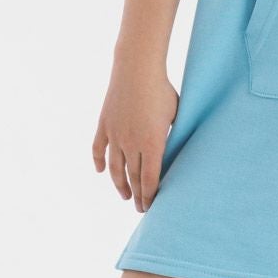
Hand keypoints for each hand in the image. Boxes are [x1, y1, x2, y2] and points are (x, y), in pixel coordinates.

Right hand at [92, 61, 179, 211]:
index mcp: (152, 143)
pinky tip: (102, 172)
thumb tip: (179, 152)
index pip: (150, 179)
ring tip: (125, 196)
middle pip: (133, 177)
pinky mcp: (104, 125)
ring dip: (120, 185)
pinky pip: (98, 149)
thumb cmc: (162, 90)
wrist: (137, 69)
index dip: (150, 195)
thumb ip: (174, 137)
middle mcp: (131, 143)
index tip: (151, 206)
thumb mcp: (176, 115)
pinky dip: (99, 163)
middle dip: (138, 196)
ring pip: (115, 168)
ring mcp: (115, 135)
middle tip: (141, 209)